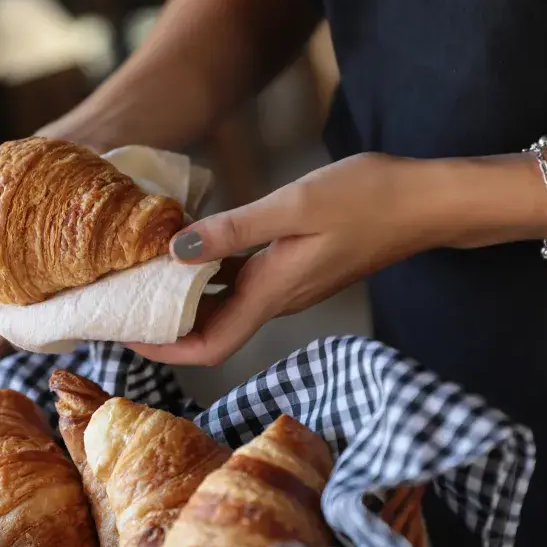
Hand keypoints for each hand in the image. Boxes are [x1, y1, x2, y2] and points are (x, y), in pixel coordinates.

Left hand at [129, 153, 441, 365]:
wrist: (426, 201)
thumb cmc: (368, 199)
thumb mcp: (294, 206)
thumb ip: (234, 230)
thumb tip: (176, 250)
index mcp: (272, 293)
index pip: (209, 346)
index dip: (163, 348)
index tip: (123, 333)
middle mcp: (276, 298)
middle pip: (208, 330)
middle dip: (162, 323)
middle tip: (120, 299)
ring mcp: (286, 285)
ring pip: (222, 305)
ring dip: (183, 296)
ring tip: (141, 271)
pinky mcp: (293, 267)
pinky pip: (240, 281)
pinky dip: (209, 270)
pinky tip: (191, 242)